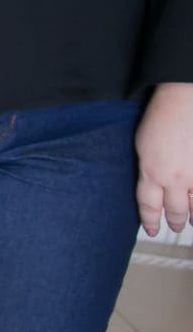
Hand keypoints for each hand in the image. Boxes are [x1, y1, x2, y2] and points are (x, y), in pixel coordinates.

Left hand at [137, 83, 192, 233]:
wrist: (184, 101)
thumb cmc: (163, 117)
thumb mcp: (143, 147)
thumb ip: (149, 169)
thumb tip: (153, 183)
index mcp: (152, 172)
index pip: (149, 206)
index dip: (150, 221)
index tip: (152, 230)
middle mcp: (175, 179)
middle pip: (175, 210)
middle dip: (176, 221)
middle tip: (177, 227)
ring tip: (192, 222)